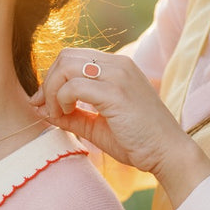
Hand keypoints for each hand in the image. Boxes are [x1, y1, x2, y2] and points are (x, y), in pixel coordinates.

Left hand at [31, 49, 209, 200]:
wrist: (169, 154)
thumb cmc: (138, 141)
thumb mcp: (98, 125)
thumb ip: (72, 114)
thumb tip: (41, 109)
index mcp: (118, 66)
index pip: (73, 56)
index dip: (52, 78)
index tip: (44, 103)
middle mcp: (118, 64)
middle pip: (66, 56)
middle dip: (48, 82)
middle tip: (45, 108)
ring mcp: (118, 75)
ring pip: (67, 66)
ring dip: (52, 91)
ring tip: (58, 114)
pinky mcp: (116, 93)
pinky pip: (74, 86)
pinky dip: (61, 100)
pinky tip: (66, 116)